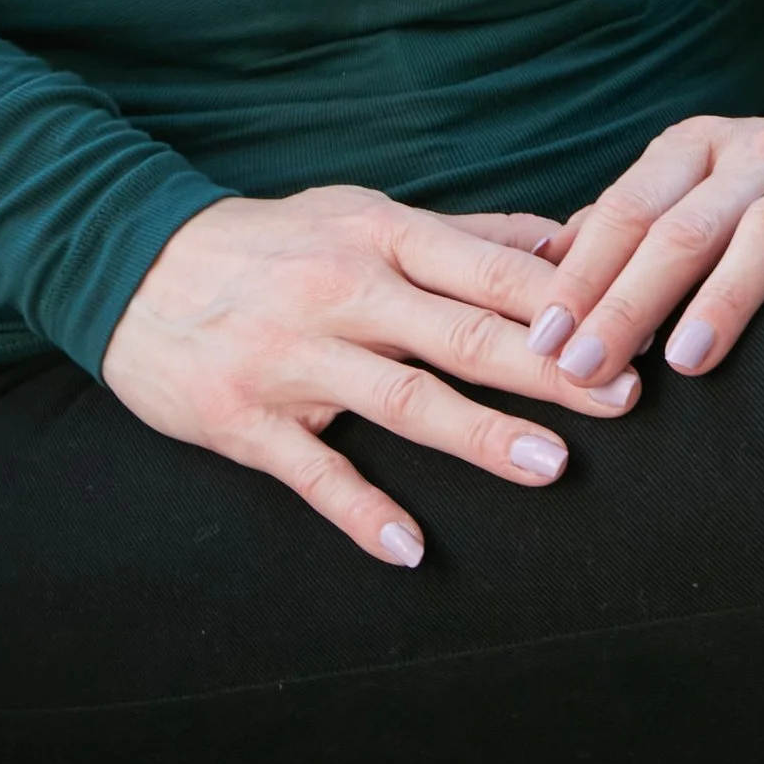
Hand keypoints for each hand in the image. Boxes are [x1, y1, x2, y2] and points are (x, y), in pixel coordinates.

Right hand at [100, 185, 647, 568]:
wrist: (132, 263)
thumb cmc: (274, 241)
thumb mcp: (365, 215)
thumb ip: (465, 235)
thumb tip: (568, 239)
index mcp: (379, 236)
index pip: (486, 268)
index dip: (560, 301)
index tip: (631, 329)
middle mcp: (341, 290)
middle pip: (458, 333)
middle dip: (545, 369)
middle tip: (622, 400)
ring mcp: (291, 356)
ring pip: (398, 399)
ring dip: (477, 436)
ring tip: (550, 468)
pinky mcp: (242, 416)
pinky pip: (311, 470)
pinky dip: (360, 510)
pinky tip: (409, 548)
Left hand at [523, 113, 763, 387]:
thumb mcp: (693, 190)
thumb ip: (625, 223)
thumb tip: (541, 263)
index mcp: (697, 149)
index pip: (628, 211)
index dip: (583, 276)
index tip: (545, 341)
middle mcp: (758, 150)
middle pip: (684, 226)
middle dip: (629, 302)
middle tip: (588, 370)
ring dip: (726, 293)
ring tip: (689, 359)